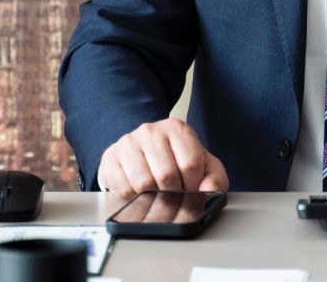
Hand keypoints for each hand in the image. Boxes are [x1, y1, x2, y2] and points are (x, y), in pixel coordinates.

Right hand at [97, 118, 228, 195]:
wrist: (144, 155)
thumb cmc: (176, 162)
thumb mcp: (203, 167)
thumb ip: (215, 178)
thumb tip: (208, 190)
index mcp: (177, 128)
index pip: (190, 163)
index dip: (193, 185)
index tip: (190, 188)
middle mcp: (151, 130)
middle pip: (166, 175)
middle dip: (173, 193)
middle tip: (173, 194)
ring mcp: (128, 142)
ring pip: (143, 183)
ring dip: (152, 196)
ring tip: (156, 191)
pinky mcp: (110, 158)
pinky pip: (123, 189)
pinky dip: (133, 198)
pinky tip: (138, 190)